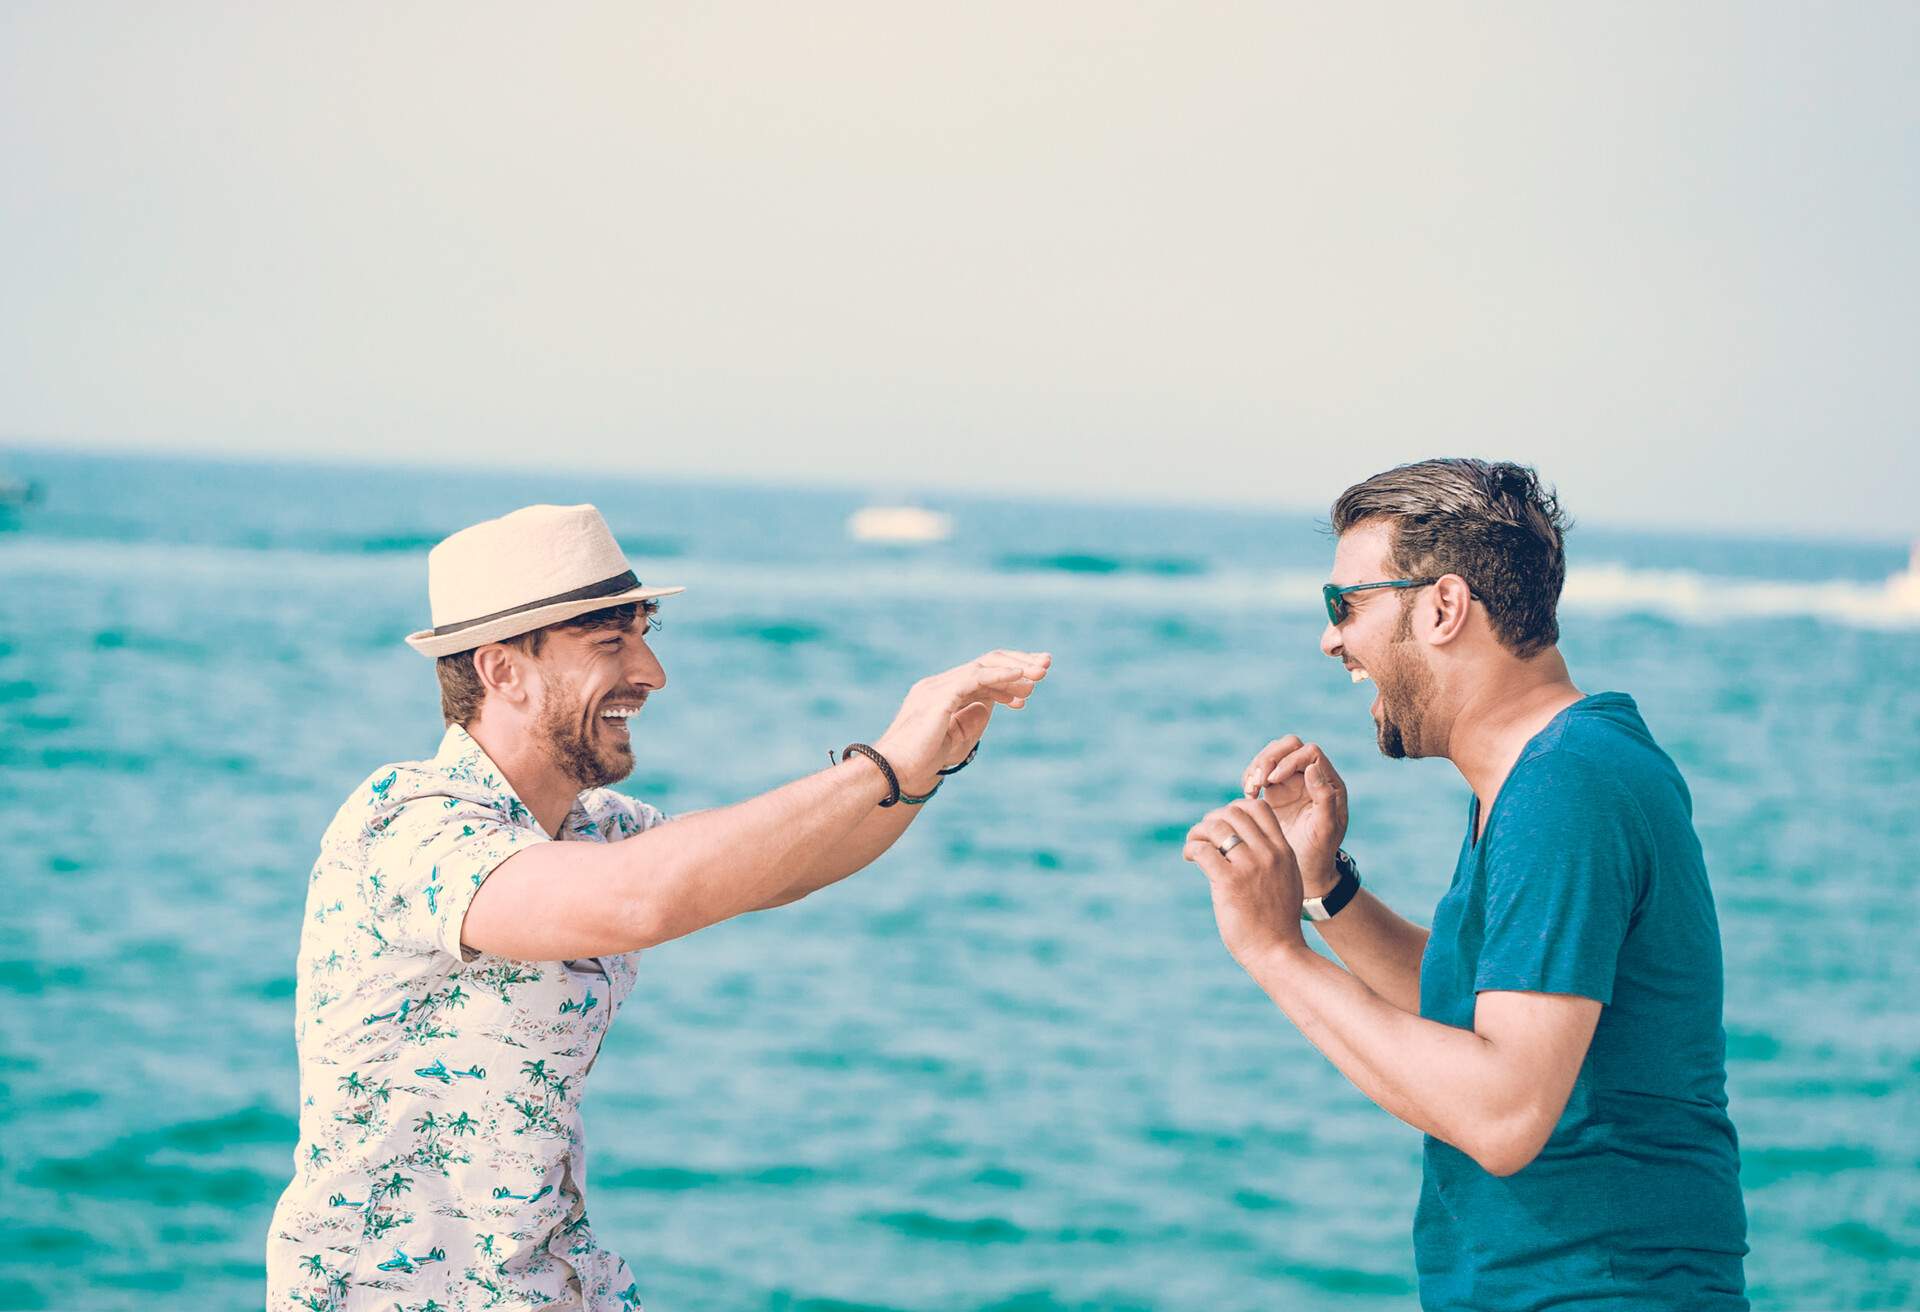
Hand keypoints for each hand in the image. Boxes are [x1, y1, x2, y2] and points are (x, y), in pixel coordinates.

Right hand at [873, 649, 1051, 791]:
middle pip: (986, 662)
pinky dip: (1000, 675)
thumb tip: (991, 704)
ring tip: (1041, 675)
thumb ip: (972, 719)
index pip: (982, 673)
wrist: (895, 772)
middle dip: (1019, 663)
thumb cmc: (921, 761)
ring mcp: (938, 687)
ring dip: (1016, 669)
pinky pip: (975, 677)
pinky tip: (1021, 677)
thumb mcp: (956, 738)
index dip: (1010, 676)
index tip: (1034, 684)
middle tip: (1046, 667)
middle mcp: (940, 684)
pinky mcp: (939, 696)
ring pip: (984, 665)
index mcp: (943, 692)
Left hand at [1183, 799, 1306, 964]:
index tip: (1223, 824)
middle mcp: (1269, 854)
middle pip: (1233, 813)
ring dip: (1198, 832)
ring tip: (1193, 845)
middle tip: (1203, 835)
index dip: (1235, 809)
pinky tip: (1189, 857)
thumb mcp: (1286, 880)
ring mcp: (1250, 867)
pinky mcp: (1230, 882)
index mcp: (1284, 851)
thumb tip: (1244, 842)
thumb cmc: (1278, 921)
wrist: (1278, 952)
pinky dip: (1191, 848)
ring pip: (1216, 827)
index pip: (1259, 808)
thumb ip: (1271, 858)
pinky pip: (1203, 850)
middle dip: (1212, 819)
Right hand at [1241, 737, 1347, 893]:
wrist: (1305, 871)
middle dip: (1270, 758)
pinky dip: (1251, 777)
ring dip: (1257, 766)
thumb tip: (1312, 768)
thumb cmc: (1320, 853)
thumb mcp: (1326, 830)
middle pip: (1289, 746)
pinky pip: (1260, 772)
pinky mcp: (1275, 792)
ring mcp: (1292, 783)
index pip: (1309, 753)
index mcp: (1329, 783)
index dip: (1289, 760)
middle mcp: (1311, 778)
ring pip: (1272, 755)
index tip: (1274, 781)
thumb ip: (1324, 798)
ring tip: (1250, 789)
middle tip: (1259, 780)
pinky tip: (1247, 794)